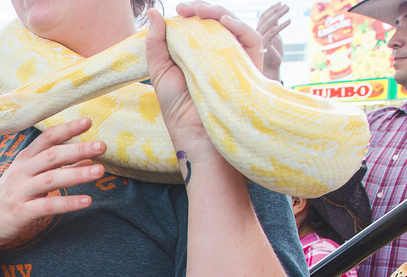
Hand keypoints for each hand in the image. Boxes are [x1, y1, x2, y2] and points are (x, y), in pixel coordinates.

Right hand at [0, 119, 104, 249]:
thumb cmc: (11, 197)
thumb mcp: (30, 178)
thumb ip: (56, 167)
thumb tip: (87, 159)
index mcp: (24, 159)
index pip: (47, 139)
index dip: (67, 129)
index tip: (88, 122)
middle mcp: (21, 172)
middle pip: (51, 156)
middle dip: (77, 149)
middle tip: (101, 145)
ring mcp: (20, 192)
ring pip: (51, 179)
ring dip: (77, 174)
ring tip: (100, 171)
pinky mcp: (21, 212)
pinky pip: (47, 205)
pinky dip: (68, 202)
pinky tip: (86, 201)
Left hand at [146, 4, 263, 153]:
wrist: (195, 133)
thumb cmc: (177, 107)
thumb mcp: (160, 71)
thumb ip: (155, 43)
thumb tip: (154, 12)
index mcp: (197, 52)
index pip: (199, 25)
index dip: (191, 14)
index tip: (176, 10)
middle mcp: (218, 52)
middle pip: (217, 21)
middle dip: (202, 10)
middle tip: (184, 8)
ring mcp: (235, 58)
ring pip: (234, 26)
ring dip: (218, 13)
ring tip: (200, 11)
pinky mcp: (250, 66)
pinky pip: (252, 40)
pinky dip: (240, 27)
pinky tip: (224, 21)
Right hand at [255, 3, 289, 80]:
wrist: (271, 70)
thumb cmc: (272, 55)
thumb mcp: (274, 37)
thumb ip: (273, 27)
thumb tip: (277, 15)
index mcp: (257, 32)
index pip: (262, 17)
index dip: (270, 9)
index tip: (280, 3)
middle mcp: (255, 35)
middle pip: (264, 19)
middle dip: (275, 10)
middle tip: (286, 5)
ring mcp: (258, 40)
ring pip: (267, 24)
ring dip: (278, 14)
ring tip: (288, 9)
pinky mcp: (264, 46)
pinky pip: (272, 33)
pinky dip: (281, 26)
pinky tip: (289, 21)